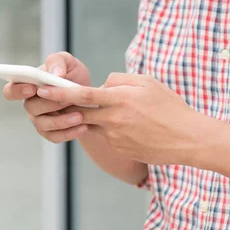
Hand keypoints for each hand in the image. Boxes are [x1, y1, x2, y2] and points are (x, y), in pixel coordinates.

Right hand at [2, 52, 91, 142]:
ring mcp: (39, 119)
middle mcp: (31, 104)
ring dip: (61, 121)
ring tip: (79, 116)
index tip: (33, 88)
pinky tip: (83, 127)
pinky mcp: (50, 132)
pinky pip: (55, 137)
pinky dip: (69, 133)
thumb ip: (58, 62)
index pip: (11, 91)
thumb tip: (56, 73)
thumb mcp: (68, 62)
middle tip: (68, 99)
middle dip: (49, 103)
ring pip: (43, 124)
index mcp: (28, 85)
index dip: (17, 91)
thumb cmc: (72, 76)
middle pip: (30, 107)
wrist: (89, 96)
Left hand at [36, 73, 210, 164]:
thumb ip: (120, 80)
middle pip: (81, 113)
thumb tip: (102, 84)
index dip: (59, 93)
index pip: (82, 95)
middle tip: (56, 101)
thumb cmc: (170, 106)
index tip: (42, 90)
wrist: (188, 139)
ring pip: (94, 125)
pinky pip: (108, 136)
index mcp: (119, 99)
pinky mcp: (119, 149)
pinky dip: (112, 129)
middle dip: (67, 107)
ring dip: (95, 118)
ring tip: (119, 112)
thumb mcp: (147, 83)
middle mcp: (113, 119)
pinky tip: (133, 127)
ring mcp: (115, 137)